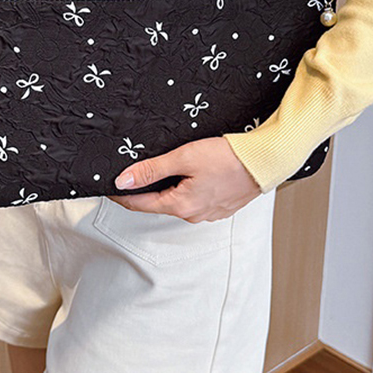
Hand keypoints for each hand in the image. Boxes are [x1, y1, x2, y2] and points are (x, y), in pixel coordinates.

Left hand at [107, 137, 262, 221]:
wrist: (264, 161)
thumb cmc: (229, 158)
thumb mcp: (184, 158)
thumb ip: (151, 169)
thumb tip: (123, 180)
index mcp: (181, 206)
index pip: (140, 204)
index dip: (121, 195)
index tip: (108, 188)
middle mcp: (193, 215)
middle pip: (158, 202)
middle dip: (143, 189)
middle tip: (130, 173)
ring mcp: (208, 213)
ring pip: (176, 200)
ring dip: (165, 187)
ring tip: (158, 168)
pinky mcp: (219, 206)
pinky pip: (193, 199)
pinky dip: (183, 187)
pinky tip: (186, 173)